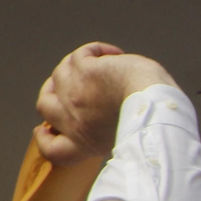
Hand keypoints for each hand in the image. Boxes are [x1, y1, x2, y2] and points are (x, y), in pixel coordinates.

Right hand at [34, 43, 175, 165]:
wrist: (157, 108)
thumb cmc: (153, 123)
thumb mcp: (124, 137)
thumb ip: (105, 132)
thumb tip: (102, 116)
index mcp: (85, 143)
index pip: (52, 149)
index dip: (44, 139)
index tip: (43, 129)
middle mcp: (74, 121)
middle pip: (45, 106)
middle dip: (52, 94)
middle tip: (72, 84)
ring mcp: (75, 94)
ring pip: (60, 75)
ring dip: (78, 68)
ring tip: (104, 66)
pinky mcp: (84, 71)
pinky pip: (81, 55)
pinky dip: (96, 51)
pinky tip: (114, 53)